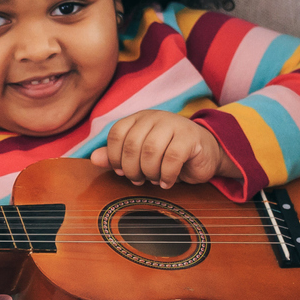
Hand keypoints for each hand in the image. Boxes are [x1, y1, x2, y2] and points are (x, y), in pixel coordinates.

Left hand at [89, 110, 236, 187]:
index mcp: (140, 118)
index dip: (115, 157)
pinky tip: (167, 181)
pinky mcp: (190, 136)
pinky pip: (172, 158)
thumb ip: (117, 156)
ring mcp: (174, 124)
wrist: (206, 153)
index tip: (122, 171)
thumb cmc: (170, 155)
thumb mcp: (140, 156)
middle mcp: (156, 117)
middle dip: (132, 169)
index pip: (116, 133)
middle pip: (132, 144)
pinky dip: (166, 175)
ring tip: (155, 180)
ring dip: (150, 173)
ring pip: (151, 151)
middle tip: (139, 180)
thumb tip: (93, 158)